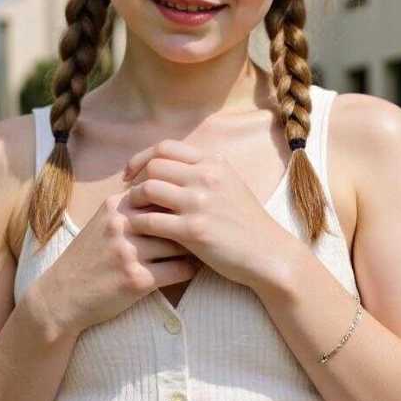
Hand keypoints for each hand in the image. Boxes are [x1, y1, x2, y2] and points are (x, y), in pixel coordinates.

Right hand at [32, 189, 199, 336]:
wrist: (62, 295)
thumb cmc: (89, 258)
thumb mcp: (103, 223)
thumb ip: (131, 207)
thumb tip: (170, 192)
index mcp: (115, 206)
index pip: (160, 192)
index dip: (179, 201)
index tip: (195, 208)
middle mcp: (122, 225)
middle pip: (173, 216)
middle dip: (191, 223)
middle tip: (209, 228)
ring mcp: (128, 252)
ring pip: (179, 243)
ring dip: (195, 248)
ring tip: (205, 248)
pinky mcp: (136, 279)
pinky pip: (178, 270)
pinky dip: (190, 269)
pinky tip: (192, 268)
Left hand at [122, 138, 288, 292]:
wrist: (268, 253)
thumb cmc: (246, 222)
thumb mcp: (230, 184)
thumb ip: (204, 172)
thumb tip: (170, 166)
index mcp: (214, 163)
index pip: (166, 147)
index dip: (142, 158)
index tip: (132, 174)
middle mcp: (207, 177)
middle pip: (154, 166)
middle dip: (137, 180)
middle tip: (132, 196)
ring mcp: (200, 203)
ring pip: (148, 189)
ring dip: (135, 201)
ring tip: (135, 212)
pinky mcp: (194, 230)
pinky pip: (151, 221)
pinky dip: (139, 223)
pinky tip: (140, 230)